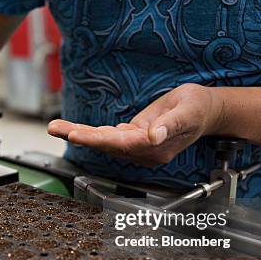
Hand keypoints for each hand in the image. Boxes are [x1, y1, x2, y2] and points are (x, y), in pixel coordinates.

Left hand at [48, 83, 224, 167]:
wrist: (205, 111)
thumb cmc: (198, 109)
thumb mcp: (188, 112)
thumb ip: (170, 125)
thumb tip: (152, 137)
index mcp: (154, 147)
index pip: (120, 144)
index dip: (97, 140)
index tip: (77, 135)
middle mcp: (143, 150)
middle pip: (105, 145)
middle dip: (78, 136)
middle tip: (55, 128)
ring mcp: (137, 145)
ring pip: (103, 140)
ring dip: (78, 133)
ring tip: (56, 126)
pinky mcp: (133, 137)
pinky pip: (107, 135)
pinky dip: (89, 131)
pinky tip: (73, 128)